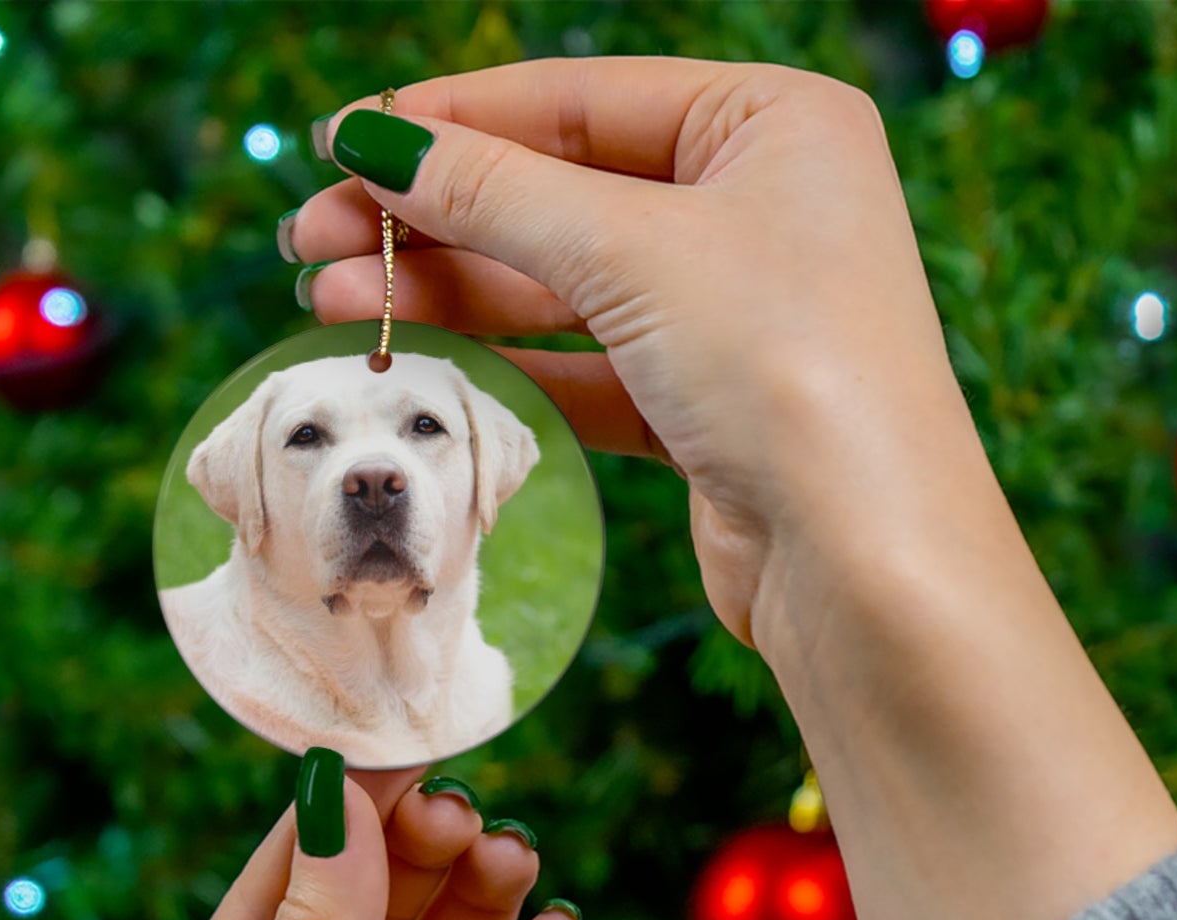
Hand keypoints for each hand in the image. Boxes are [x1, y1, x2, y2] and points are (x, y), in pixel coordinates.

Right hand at [287, 57, 984, 656]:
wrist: (864, 561)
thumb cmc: (787, 370)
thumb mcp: (633, 251)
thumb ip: (497, 192)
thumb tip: (377, 141)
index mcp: (774, 125)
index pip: (581, 100)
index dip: (452, 120)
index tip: (342, 142)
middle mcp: (760, 209)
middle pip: (563, 194)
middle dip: (434, 217)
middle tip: (312, 239)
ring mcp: (735, 313)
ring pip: (566, 286)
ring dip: (452, 293)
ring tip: (333, 301)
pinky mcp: (709, 407)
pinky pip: (589, 367)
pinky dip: (509, 364)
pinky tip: (423, 360)